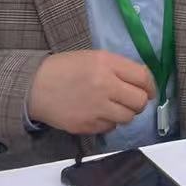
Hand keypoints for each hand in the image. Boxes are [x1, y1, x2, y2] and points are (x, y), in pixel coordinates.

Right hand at [27, 50, 154, 134]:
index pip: (143, 78)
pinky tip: (98, 114)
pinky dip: (109, 122)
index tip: (149, 91)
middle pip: (140, 101)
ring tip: (113, 107)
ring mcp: (96, 108)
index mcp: (107, 64)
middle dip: (139, 102)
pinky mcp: (86, 125)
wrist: (34, 86)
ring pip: (128, 118)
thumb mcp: (94, 58)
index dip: (151, 86)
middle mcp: (105, 86)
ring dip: (125, 113)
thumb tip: (142, 83)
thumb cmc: (66, 69)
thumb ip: (119, 68)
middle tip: (131, 101)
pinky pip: (110, 127)